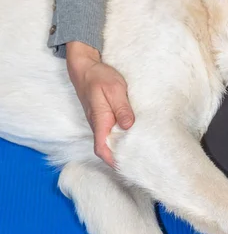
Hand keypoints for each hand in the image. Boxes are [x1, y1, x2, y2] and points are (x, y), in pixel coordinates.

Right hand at [66, 42, 133, 166]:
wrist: (84, 67)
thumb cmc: (98, 76)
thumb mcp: (115, 89)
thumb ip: (122, 108)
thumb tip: (128, 125)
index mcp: (100, 119)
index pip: (101, 148)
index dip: (111, 160)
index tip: (124, 167)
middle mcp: (97, 123)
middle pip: (105, 148)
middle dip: (118, 157)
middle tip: (137, 163)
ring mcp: (98, 120)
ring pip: (108, 139)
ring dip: (119, 147)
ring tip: (137, 152)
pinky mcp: (102, 116)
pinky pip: (109, 131)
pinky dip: (119, 136)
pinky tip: (131, 135)